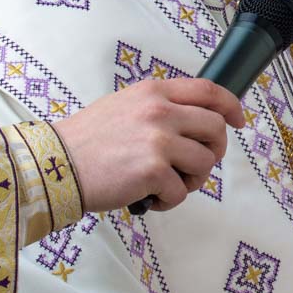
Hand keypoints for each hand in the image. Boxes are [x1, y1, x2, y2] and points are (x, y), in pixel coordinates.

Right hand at [52, 77, 246, 211]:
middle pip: (215, 128)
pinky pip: (181, 191)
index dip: (231, 106)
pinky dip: (169, 201)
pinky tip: (149, 198)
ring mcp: (158, 140)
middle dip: (214, 151)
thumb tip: (192, 124)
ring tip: (167, 185)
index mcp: (154, 92)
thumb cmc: (86, 141)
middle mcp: (160, 111)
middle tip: (195, 166)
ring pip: (205, 162)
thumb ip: (159, 108)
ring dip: (192, 180)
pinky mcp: (153, 171)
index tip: (238, 121)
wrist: (54, 164)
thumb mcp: (124, 106)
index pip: (209, 90)